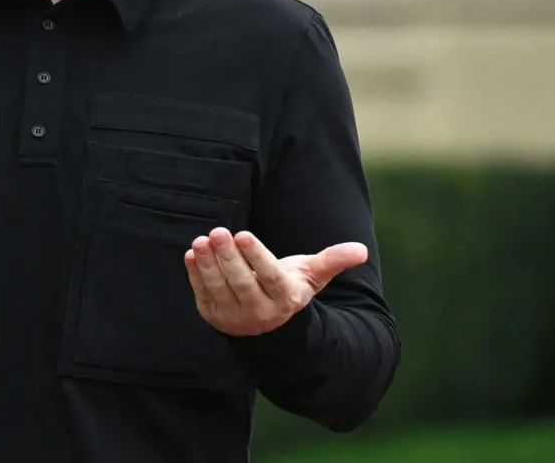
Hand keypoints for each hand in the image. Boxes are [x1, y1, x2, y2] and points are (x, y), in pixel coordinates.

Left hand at [184, 228, 366, 336]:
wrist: (265, 323)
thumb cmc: (288, 287)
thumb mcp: (311, 276)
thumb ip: (332, 261)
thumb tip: (361, 250)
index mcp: (284, 298)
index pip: (268, 277)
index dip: (255, 257)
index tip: (243, 234)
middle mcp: (259, 311)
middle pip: (241, 283)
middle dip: (228, 256)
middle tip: (219, 231)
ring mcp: (233, 316)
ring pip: (218, 288)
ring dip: (208, 263)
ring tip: (202, 239)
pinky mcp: (212, 314)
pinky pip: (201, 293)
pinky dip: (195, 273)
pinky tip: (193, 253)